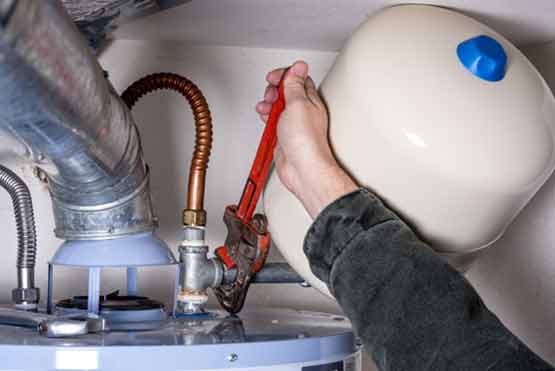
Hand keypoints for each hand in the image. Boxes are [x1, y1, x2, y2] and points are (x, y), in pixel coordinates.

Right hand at [256, 61, 356, 217]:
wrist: (302, 168)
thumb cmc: (305, 141)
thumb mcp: (298, 104)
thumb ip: (295, 84)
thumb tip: (299, 66)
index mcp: (310, 100)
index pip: (298, 79)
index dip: (285, 74)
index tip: (274, 78)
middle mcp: (303, 111)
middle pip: (286, 91)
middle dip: (274, 89)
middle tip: (271, 95)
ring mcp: (293, 124)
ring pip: (278, 106)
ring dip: (269, 103)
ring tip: (266, 107)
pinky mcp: (284, 136)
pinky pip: (273, 121)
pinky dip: (266, 117)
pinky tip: (264, 118)